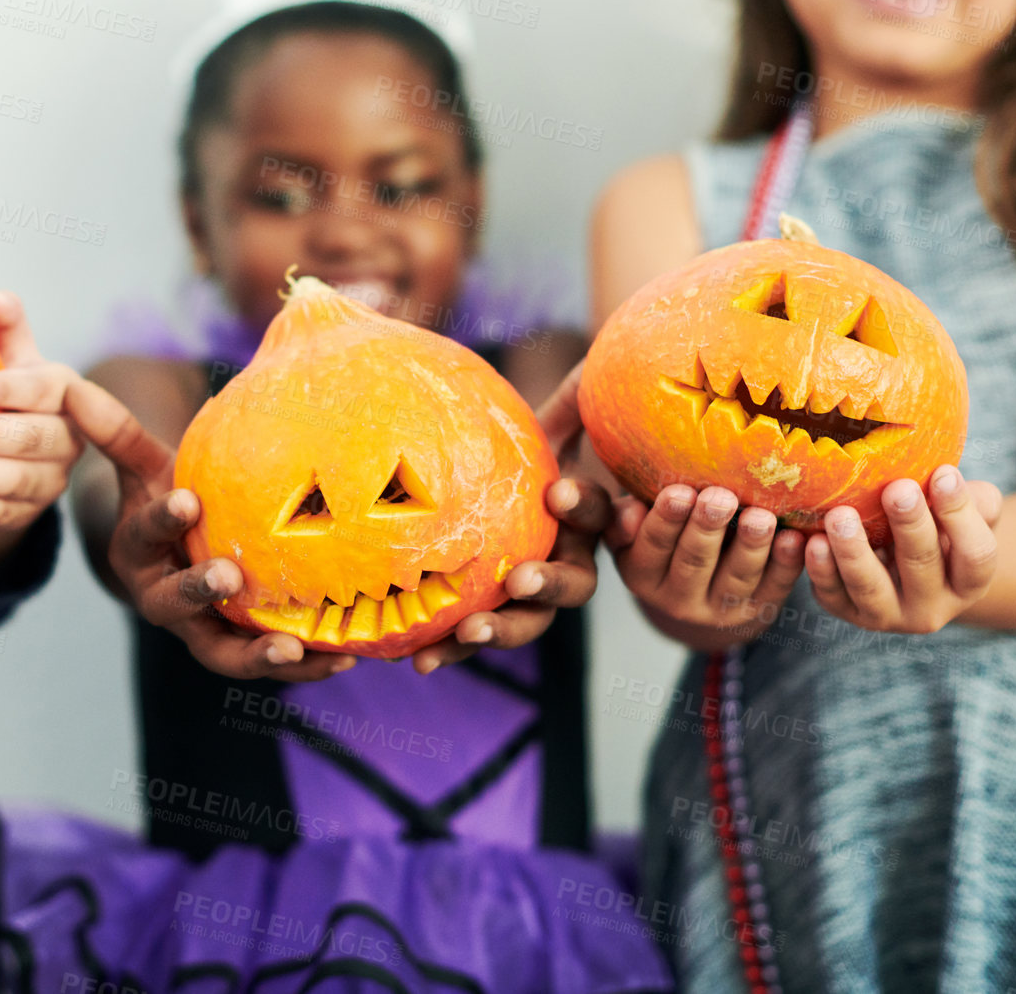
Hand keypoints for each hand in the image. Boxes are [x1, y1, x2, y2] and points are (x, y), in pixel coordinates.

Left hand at [0, 292, 85, 563]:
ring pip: (23, 479)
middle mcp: (67, 437)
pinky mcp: (31, 512)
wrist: (5, 458)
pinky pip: (10, 513)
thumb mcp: (7, 360)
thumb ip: (6, 329)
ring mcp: (52, 478)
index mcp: (63, 393)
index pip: (40, 389)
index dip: (5, 389)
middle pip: (35, 437)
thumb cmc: (3, 397)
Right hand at [64, 375, 351, 681]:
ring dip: (255, 656)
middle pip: (173, 603)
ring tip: (293, 647)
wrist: (176, 557)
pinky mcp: (238, 647)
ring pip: (220, 653)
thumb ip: (115, 431)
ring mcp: (200, 629)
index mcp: (136, 552)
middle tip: (229, 575)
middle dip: (198, 590)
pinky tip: (343, 659)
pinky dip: (304, 665)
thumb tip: (71, 385)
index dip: (162, 520)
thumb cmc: (167, 499)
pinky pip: (267, 664)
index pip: (144, 535)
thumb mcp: (144, 466)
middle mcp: (162, 598)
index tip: (187, 500)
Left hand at [411, 360, 611, 673]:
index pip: (597, 514)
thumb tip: (592, 355)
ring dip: (500, 631)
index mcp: (585, 519)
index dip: (585, 506)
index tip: (559, 491)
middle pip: (572, 587)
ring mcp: (528, 597)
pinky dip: (451, 649)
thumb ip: (568, 401)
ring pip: (527, 623)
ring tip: (468, 633)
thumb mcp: (548, 426)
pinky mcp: (490, 616)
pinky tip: (418, 660)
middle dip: (547, 585)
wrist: (496, 493)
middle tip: (518, 579)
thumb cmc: (527, 453)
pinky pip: (474, 637)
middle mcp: (565, 563)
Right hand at [608, 482, 806, 642]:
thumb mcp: (633, 532)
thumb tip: (630, 514)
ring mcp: (720, 609)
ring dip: (750, 547)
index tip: (679, 492)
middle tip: (720, 498)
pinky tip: (793, 538)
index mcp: (642, 574)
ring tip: (760, 517)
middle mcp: (678, 600)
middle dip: (707, 529)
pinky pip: (774, 588)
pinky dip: (786, 564)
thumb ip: (626, 520)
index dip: (666, 520)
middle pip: (694, 563)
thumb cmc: (665, 537)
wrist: (698, 587)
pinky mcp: (757, 610)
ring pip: (736, 579)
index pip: (653, 547)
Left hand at [804, 466, 1000, 633]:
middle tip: (897, 489)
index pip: (976, 555)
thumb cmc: (936, 526)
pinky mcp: (847, 611)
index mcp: (968, 582)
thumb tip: (946, 474)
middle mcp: (932, 606)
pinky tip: (810, 540)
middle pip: (922, 567)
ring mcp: (887, 614)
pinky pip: (831, 594)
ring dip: (853, 552)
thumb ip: (969, 499)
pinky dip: (819, 568)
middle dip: (910, 526)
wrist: (897, 562)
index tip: (943, 474)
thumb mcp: (964, 514)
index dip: (961, 516)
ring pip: (870, 587)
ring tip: (840, 516)